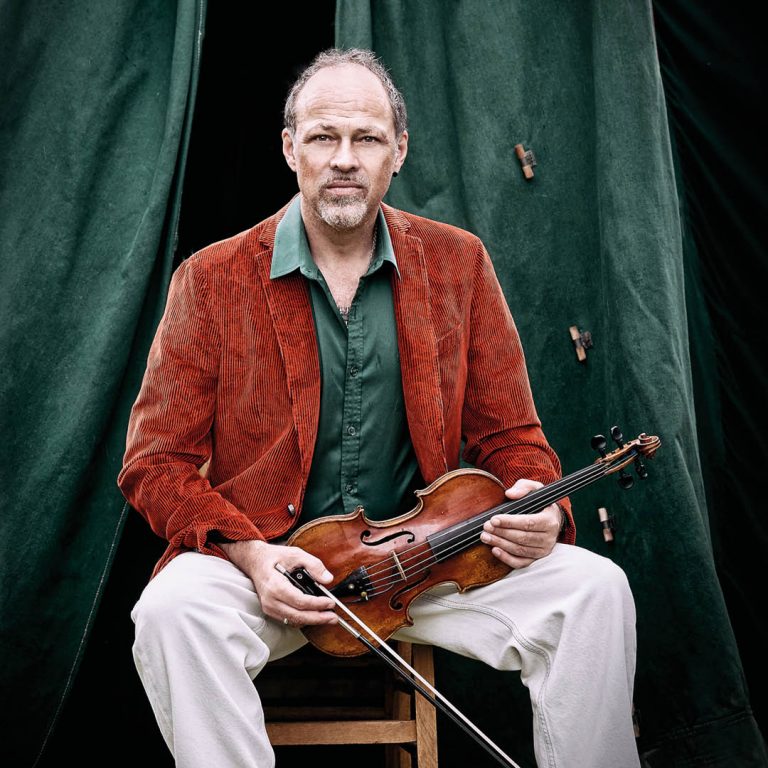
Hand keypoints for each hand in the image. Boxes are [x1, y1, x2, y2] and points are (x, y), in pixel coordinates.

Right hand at [220, 540, 337, 626]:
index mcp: (275, 585)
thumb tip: (327, 579)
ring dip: (312, 621)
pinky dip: (303, 619)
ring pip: (293, 620)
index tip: (330, 603)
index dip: (317, 604)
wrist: (255, 561)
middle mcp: (270, 600)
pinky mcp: (271, 610)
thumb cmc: (274, 557)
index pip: (299, 601)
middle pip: (297, 615)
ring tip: (327, 617)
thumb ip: (313, 565)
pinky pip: (289, 619)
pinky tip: (314, 615)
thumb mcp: (296, 554)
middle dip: (317, 618)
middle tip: (333, 617)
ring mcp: (269, 607)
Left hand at [480, 479, 561, 567]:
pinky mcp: (536, 558)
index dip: (510, 522)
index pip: (528, 523)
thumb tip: (510, 493)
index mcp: (550, 520)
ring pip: (520, 550)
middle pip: (522, 538)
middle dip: (501, 532)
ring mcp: (543, 550)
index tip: (494, 519)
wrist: (549, 517)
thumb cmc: (539, 502)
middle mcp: (549, 537)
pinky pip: (521, 562)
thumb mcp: (534, 489)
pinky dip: (507, 558)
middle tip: (486, 527)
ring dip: (500, 544)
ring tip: (485, 536)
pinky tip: (495, 550)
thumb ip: (523, 487)